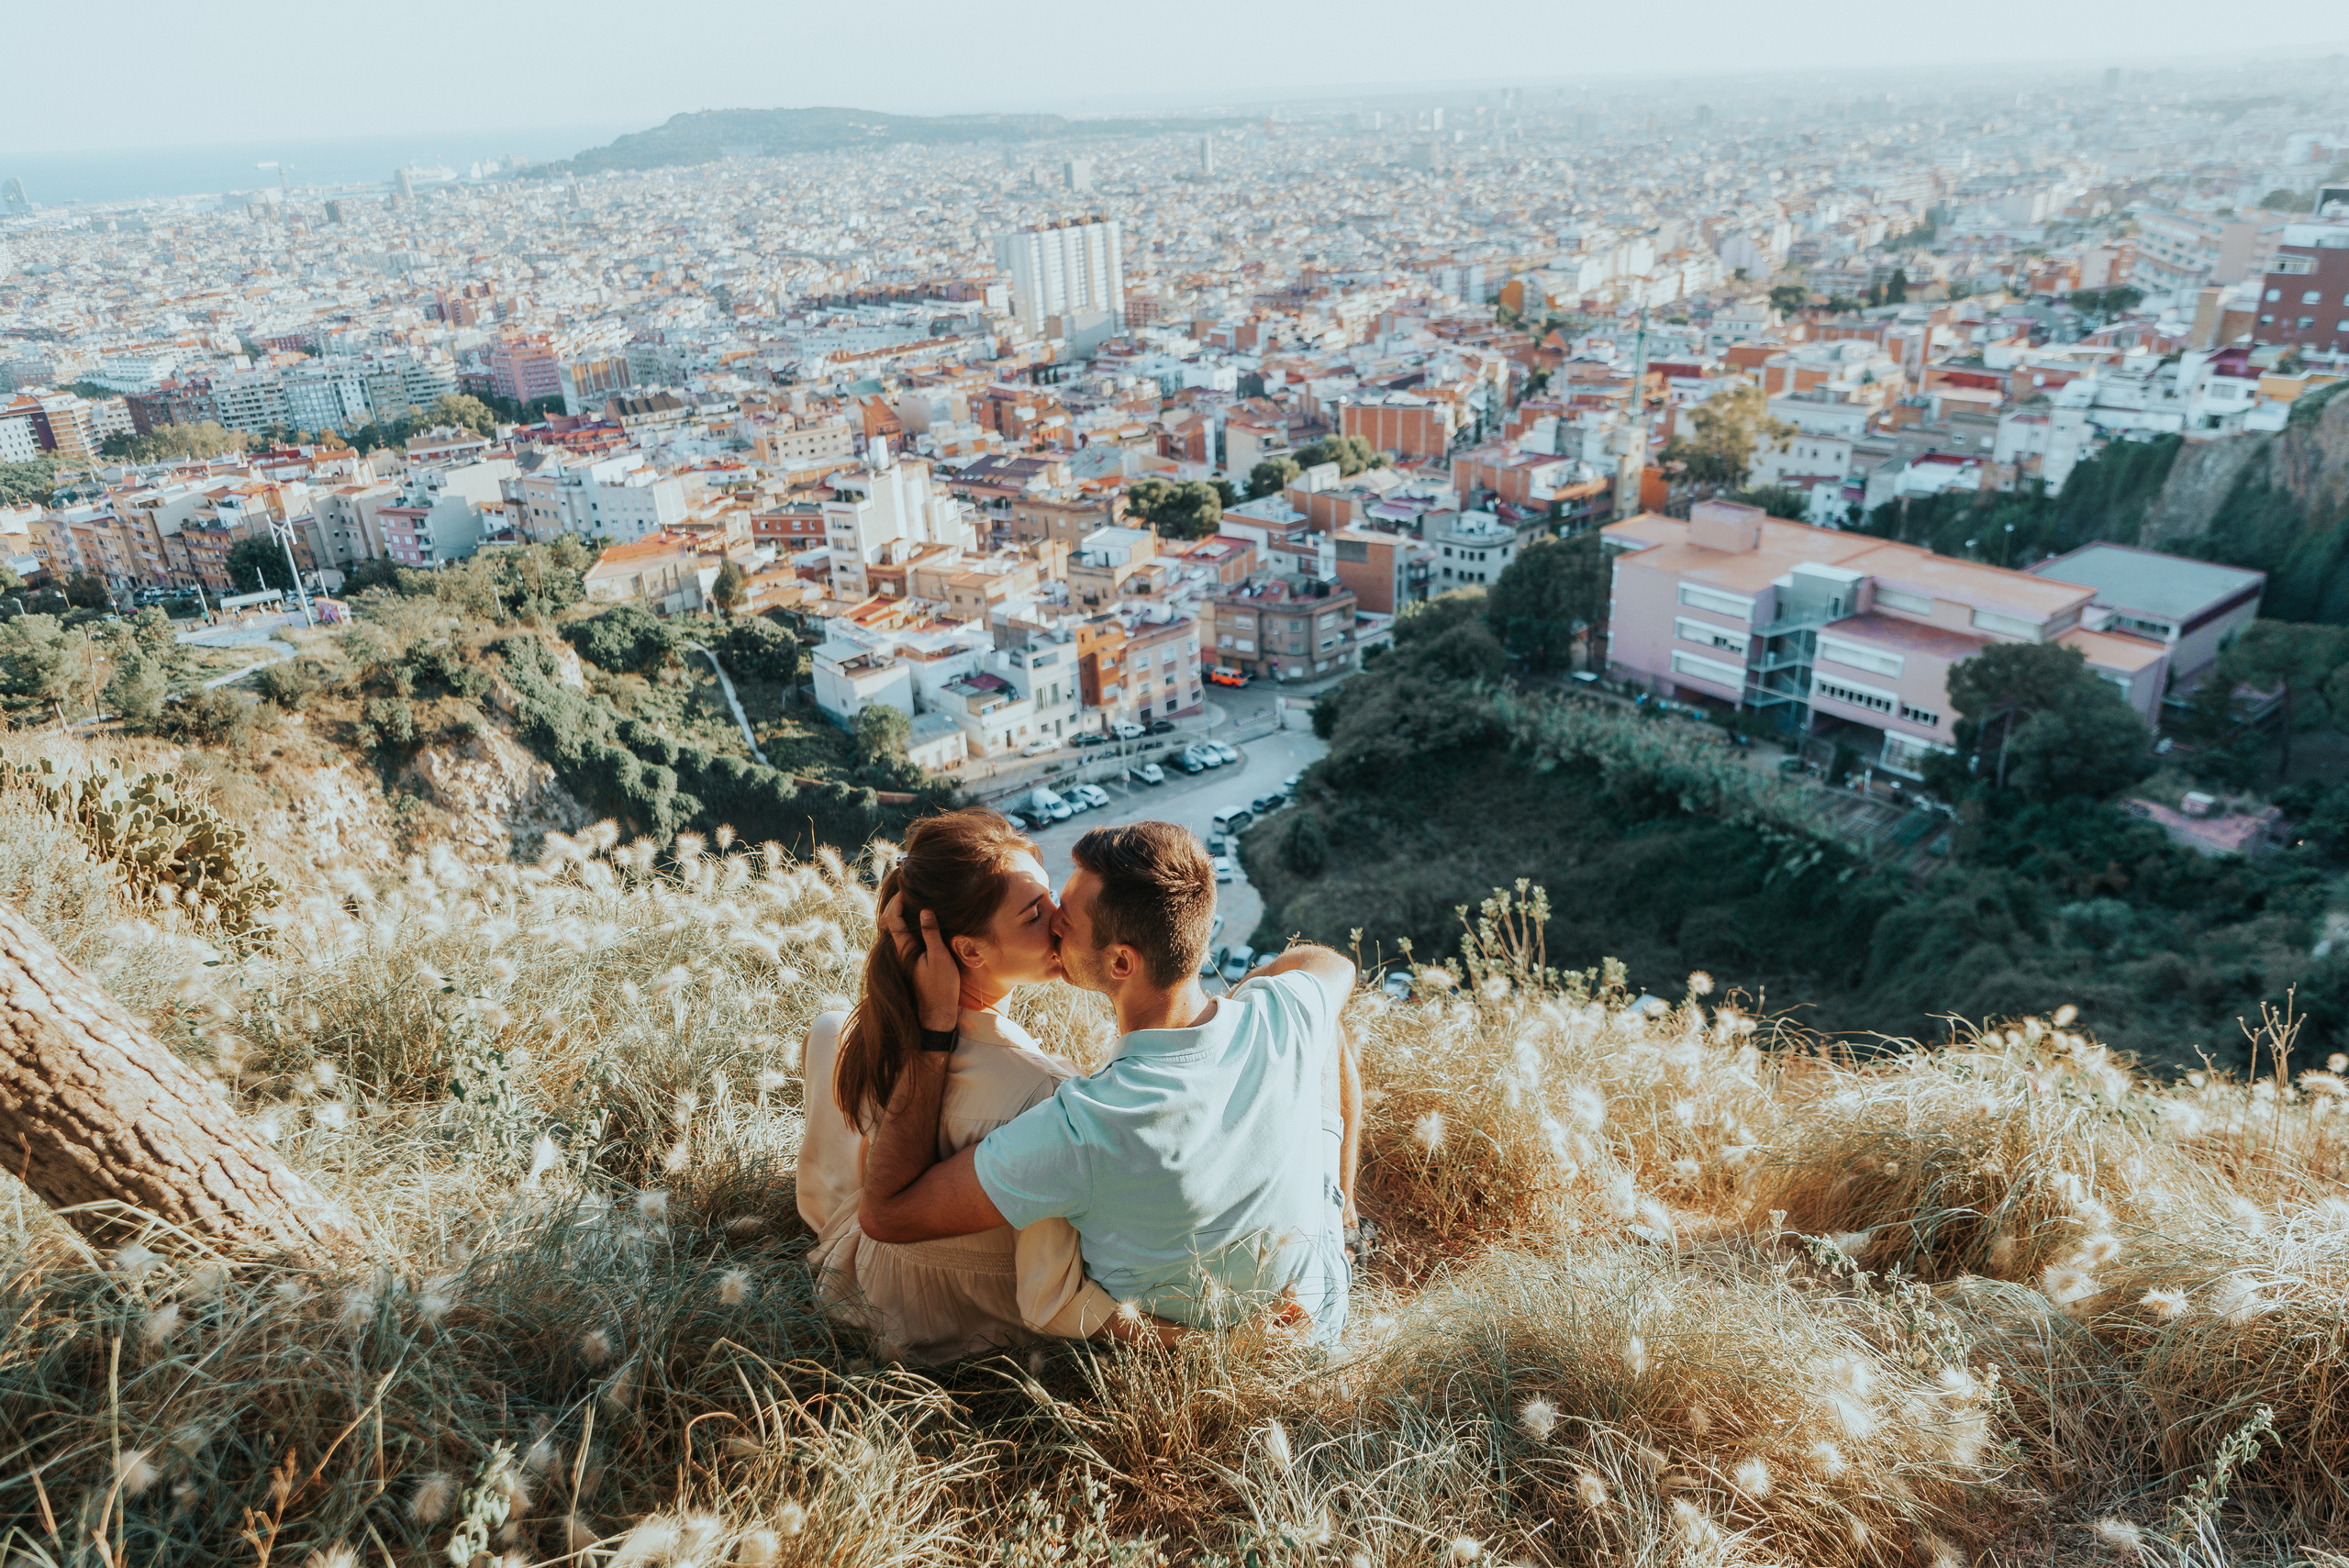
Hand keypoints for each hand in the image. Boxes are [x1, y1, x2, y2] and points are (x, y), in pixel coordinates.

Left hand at [881, 891, 961, 1030]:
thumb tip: (924, 910)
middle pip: (890, 922)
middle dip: (895, 904)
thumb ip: (931, 933)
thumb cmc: (940, 986)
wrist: (938, 1012)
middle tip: (908, 890)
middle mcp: (900, 951)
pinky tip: (922, 919)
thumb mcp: (939, 957)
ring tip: (914, 899)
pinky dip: (909, 923)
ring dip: (902, 913)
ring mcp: (906, 957)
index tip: (907, 888)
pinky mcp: (913, 961)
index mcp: (904, 949)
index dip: (897, 902)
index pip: (892, 919)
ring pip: (897, 929)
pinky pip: (906, 937)